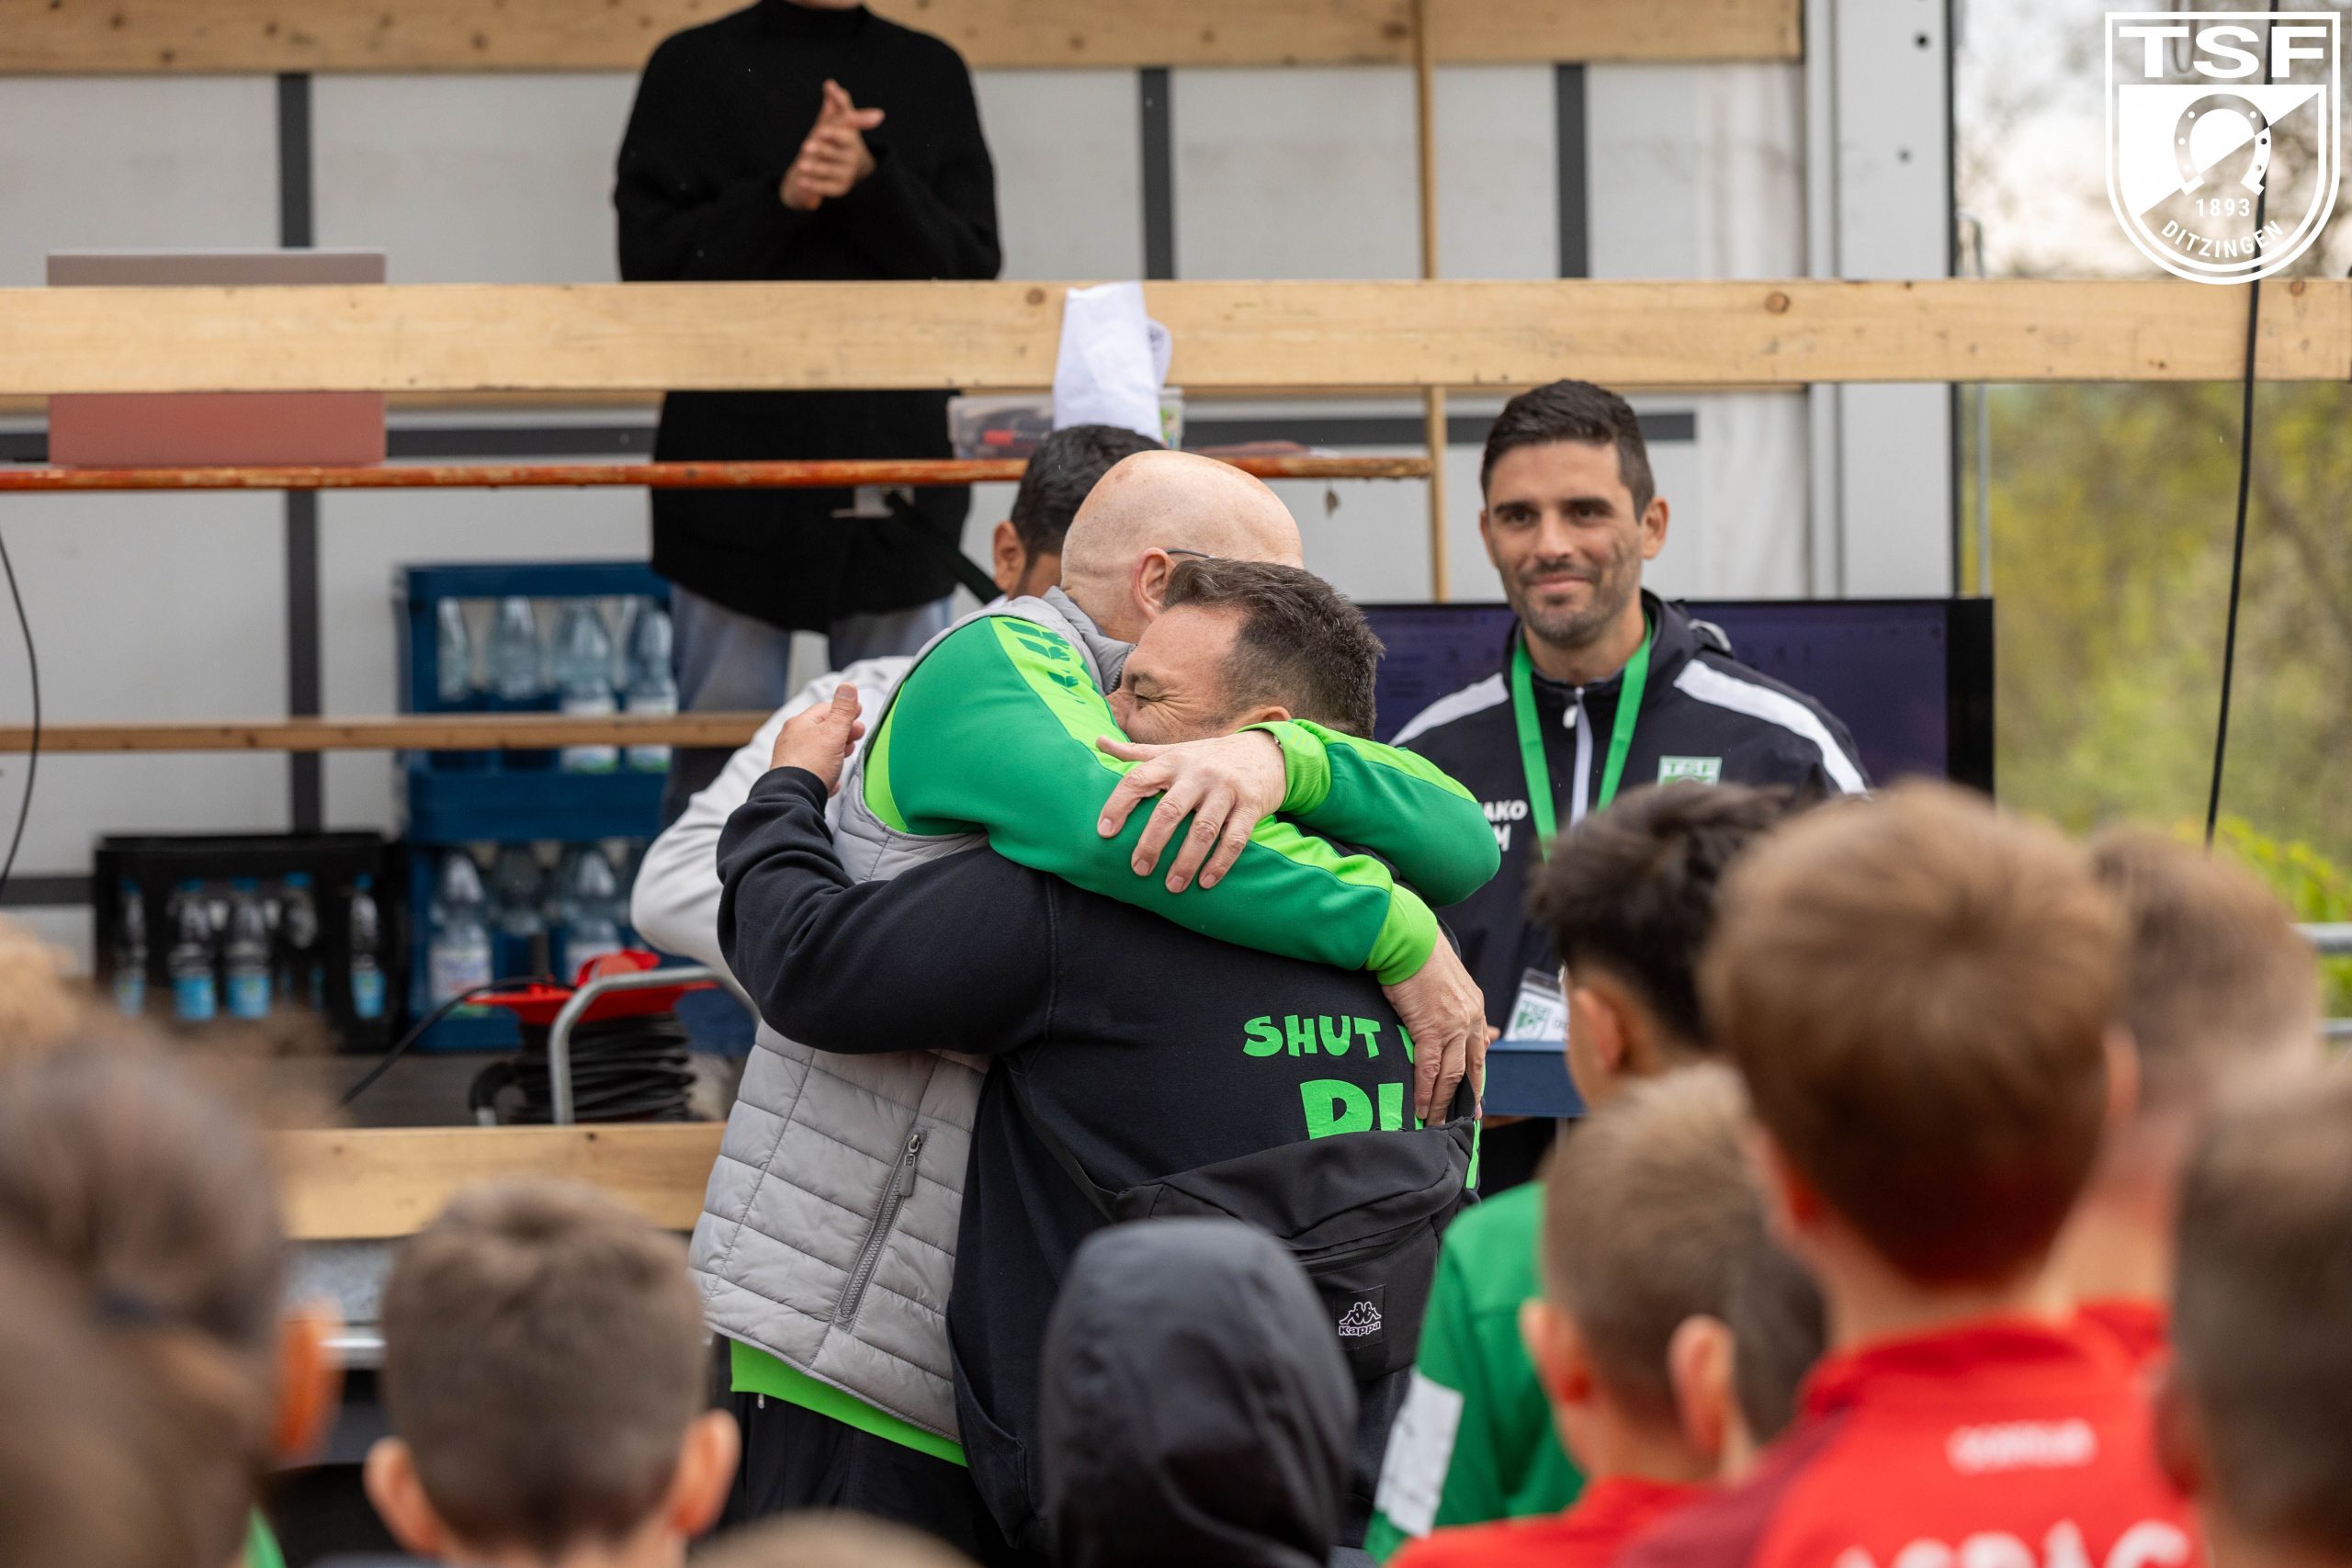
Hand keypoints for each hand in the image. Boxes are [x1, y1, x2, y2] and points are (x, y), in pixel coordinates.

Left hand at [770, 685, 865, 794]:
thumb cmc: (813, 764)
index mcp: (800, 723)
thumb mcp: (833, 732)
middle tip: (858, 735)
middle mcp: (792, 739)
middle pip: (822, 729)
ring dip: (836, 751)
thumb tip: (847, 685)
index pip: (826, 708)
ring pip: (819, 750)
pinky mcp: (794, 778)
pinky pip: (814, 770)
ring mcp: (792, 759)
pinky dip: (826, 771)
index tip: (859, 713)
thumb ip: (843, 710)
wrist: (794, 797)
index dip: (845, 710)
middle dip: (843, 732)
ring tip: (846, 756)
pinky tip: (833, 778)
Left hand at [781, 79, 882, 209]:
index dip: (835, 133)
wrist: (841, 168)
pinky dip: (814, 185)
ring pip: (829, 170)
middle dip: (821, 149)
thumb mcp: (836, 121)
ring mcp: (847, 174)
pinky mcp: (839, 189)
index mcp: (851, 139)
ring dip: (815, 168)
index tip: (822, 131)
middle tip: (805, 147)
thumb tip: (830, 83)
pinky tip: (801, 180)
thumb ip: (836, 103)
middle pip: (835, 153)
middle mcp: (852, 157)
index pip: (845, 135)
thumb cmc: (836, 140)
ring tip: (801, 164)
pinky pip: (826, 188)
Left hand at [1094, 730, 1285, 891]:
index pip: (1138, 780)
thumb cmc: (1209, 757)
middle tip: (1139, 869)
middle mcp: (1198, 773)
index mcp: (1174, 760)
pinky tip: (1206, 882)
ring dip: (1186, 861)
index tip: (1104, 832)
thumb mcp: (1175, 751)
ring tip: (1172, 886)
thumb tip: (1097, 741)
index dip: (1118, 805)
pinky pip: (1235, 839)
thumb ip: (1137, 752)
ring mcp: (1226, 789)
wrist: (1266, 752)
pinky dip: (1220, 863)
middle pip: (1169, 810)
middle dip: (1151, 843)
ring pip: (1203, 830)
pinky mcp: (1251, 805)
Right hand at [1382, 940, 1488, 1124]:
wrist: (1409, 940)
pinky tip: (1419, 1107)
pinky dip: (1424, 1091)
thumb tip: (1464, 1027)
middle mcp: (1470, 1019)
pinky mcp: (1430, 1028)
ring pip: (1452, 1075)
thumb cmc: (1421, 956)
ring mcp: (1453, 1025)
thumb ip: (1455, 1007)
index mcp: (1474, 1007)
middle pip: (1471, 1069)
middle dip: (1467, 1098)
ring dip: (1441, 1101)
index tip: (1475, 1100)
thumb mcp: (1447, 982)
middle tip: (1464, 1121)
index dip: (1477, 1078)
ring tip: (1433, 1121)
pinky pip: (1429, 1069)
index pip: (1480, 1051)